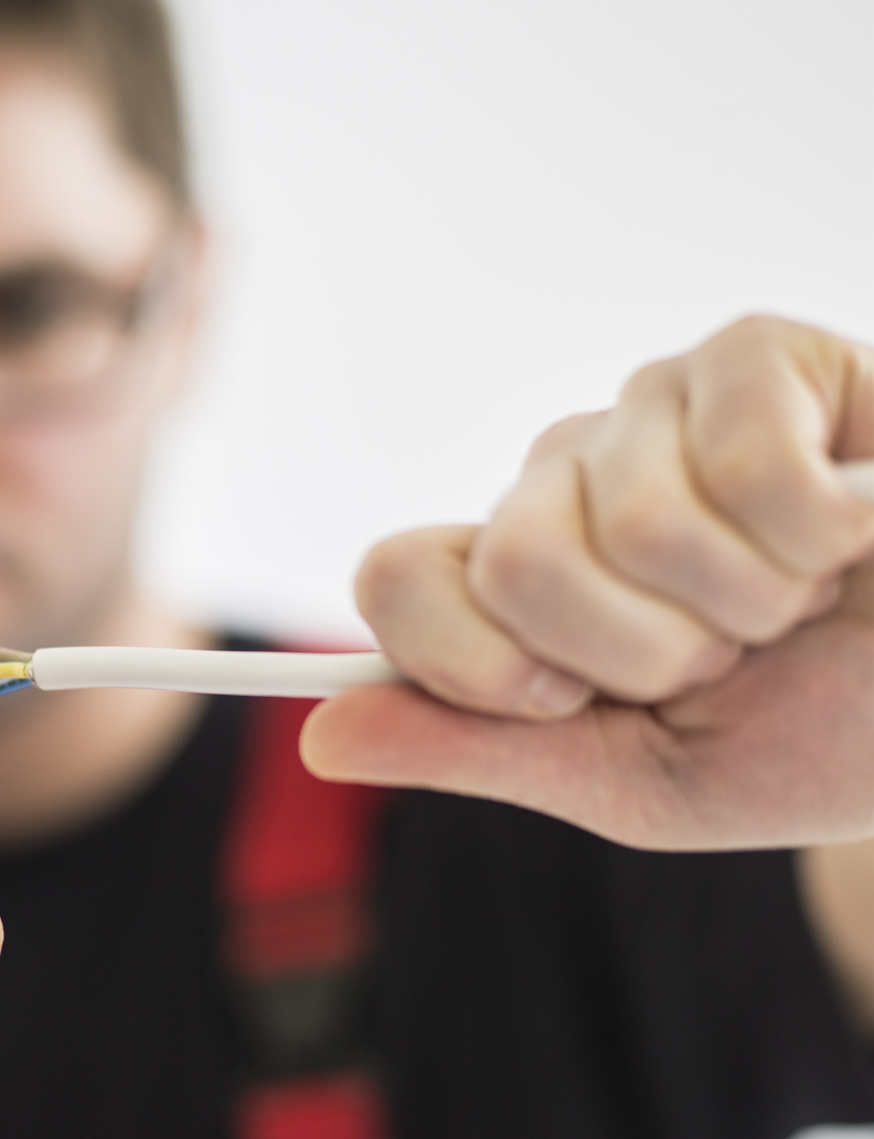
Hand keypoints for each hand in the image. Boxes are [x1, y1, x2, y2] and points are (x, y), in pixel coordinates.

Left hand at [306, 315, 873, 848]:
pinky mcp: (753, 358)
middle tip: (727, 650)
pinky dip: (822, 531)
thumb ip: (482, 752)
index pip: (396, 580)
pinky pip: (741, 458)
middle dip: (645, 650)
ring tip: (801, 594)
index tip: (577, 700)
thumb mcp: (641, 781)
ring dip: (748, 600)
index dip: (477, 663)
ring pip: (634, 520)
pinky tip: (852, 528)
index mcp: (513, 585)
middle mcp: (561, 482)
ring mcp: (648, 411)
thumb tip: (318, 737)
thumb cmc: (824, 733)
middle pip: (514, 562)